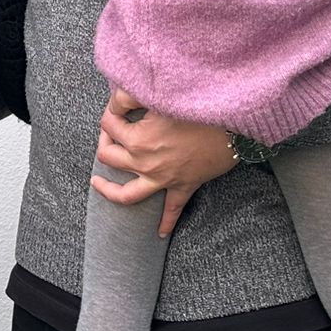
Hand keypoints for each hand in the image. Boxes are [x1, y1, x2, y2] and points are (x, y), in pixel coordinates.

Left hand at [93, 89, 236, 237]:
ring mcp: (162, 179)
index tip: (117, 106)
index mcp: (138, 139)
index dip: (110, 112)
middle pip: (108, 157)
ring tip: (98, 184)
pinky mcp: (183, 187)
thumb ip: (130, 96)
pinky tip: (159, 234)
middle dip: (103, 143)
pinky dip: (165, 224)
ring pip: (127, 194)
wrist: (233, 128)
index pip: (108, 125)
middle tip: (109, 134)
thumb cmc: (199, 108)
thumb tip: (114, 101)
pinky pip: (172, 210)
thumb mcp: (161, 96)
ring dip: (109, 191)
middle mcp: (145, 163)